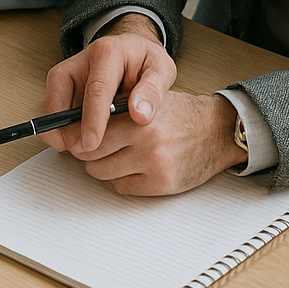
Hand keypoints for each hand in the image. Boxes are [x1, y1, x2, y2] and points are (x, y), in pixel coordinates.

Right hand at [40, 14, 173, 152]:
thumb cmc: (147, 61)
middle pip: (63, 90)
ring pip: (54, 96)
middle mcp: (83, 59)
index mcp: (108, 53)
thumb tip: (140, 115)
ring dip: (56, 124)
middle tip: (76, 150)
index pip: (96, 88)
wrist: (136, 50)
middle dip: (64, 123)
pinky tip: (65, 140)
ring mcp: (71, 70)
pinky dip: (57, 122)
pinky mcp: (65, 82)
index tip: (91, 143)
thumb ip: (153, 91)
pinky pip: (54, 102)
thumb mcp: (161, 70)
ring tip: (69, 148)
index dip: (92, 118)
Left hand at [61, 90, 246, 194]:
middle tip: (91, 146)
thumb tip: (76, 121)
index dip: (77, 135)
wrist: (217, 131)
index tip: (71, 137)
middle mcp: (146, 140)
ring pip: (102, 173)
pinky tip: (132, 167)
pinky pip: (122, 188)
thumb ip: (114, 109)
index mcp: (138, 115)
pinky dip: (121, 180)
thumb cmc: (179, 113)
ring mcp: (154, 165)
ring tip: (116, 155)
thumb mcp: (146, 99)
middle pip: (90, 154)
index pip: (89, 131)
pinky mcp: (162, 185)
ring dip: (103, 166)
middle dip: (87, 151)